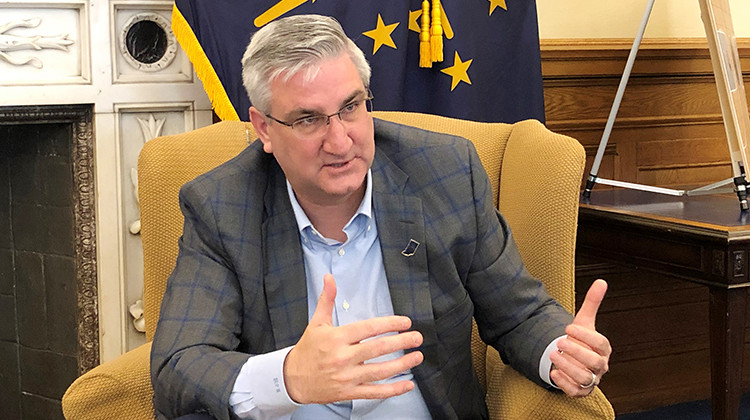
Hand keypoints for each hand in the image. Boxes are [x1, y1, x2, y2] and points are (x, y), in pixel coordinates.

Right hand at [283, 274, 423, 403]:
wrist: (292, 379)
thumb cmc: (308, 350)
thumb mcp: (316, 322)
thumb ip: (327, 300)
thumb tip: (329, 278)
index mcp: (336, 338)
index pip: (368, 328)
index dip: (390, 324)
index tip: (405, 322)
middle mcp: (342, 357)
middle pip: (378, 348)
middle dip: (401, 342)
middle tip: (417, 337)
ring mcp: (347, 377)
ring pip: (380, 371)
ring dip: (402, 364)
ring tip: (417, 356)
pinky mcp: (349, 392)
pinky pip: (375, 392)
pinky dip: (393, 389)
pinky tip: (408, 384)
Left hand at [549, 279, 610, 396]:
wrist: (572, 359)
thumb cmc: (581, 340)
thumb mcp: (584, 321)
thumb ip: (592, 303)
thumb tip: (601, 281)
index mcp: (603, 349)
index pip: (601, 344)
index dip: (586, 336)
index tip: (569, 327)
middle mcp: (600, 366)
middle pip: (595, 362)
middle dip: (577, 352)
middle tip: (560, 340)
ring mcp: (591, 379)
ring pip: (585, 378)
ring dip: (568, 367)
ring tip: (553, 355)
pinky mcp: (580, 390)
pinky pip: (576, 391)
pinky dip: (565, 384)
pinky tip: (554, 373)